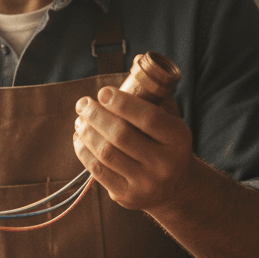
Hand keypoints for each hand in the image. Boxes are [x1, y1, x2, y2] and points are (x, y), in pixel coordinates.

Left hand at [72, 86, 195, 211]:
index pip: (148, 118)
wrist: (176, 187)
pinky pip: (98, 172)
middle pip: (121, 135)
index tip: (103, 93)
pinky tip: (80, 138)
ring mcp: (146, 184)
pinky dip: (83, 152)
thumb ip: (154, 92)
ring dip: (87, 132)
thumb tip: (136, 60)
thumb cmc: (166, 143)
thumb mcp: (170, 118)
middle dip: (96, 116)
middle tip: (83, 104)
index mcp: (178, 139)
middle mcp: (165, 164)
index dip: (122, 103)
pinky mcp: (127, 197)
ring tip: (80, 120)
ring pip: (106, 154)